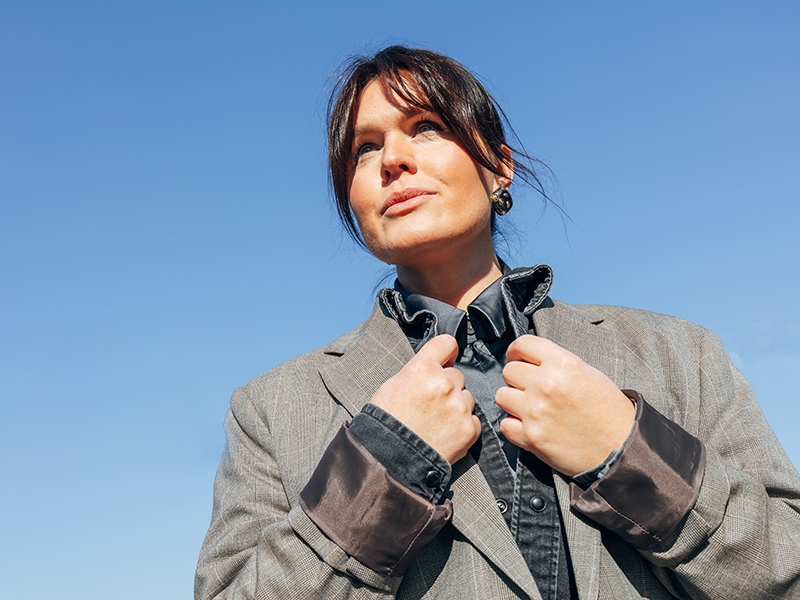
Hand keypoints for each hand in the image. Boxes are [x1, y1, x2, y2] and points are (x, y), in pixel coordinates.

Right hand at [369, 334, 481, 463]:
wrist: (388, 459)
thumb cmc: (386, 423)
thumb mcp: (393, 385)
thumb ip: (418, 371)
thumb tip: (435, 366)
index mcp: (422, 368)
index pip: (447, 343)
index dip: (446, 353)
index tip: (446, 360)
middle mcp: (444, 383)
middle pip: (456, 375)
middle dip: (447, 386)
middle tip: (431, 404)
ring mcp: (458, 407)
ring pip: (466, 398)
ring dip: (456, 406)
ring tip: (436, 422)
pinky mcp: (469, 429)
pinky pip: (473, 420)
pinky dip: (463, 427)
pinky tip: (445, 434)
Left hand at [495, 335, 634, 476]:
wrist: (622, 448)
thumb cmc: (609, 411)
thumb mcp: (588, 373)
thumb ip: (556, 364)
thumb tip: (530, 360)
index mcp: (563, 363)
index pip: (522, 344)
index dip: (516, 351)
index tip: (517, 358)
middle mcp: (546, 384)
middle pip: (509, 371)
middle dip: (517, 379)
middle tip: (530, 388)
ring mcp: (536, 411)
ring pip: (502, 396)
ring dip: (513, 402)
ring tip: (530, 408)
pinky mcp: (531, 437)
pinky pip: (505, 425)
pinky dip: (514, 426)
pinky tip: (530, 426)